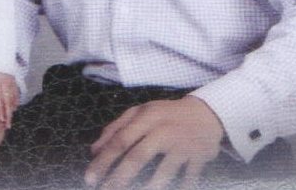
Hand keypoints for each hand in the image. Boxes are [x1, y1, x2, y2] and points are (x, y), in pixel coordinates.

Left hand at [0, 70, 18, 127]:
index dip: (0, 112)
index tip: (2, 121)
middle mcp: (4, 83)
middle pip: (7, 102)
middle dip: (8, 115)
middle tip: (8, 126)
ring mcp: (10, 80)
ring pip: (13, 97)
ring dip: (12, 109)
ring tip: (11, 117)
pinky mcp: (12, 77)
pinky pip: (16, 91)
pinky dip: (16, 99)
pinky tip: (15, 105)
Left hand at [84, 96, 223, 189]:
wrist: (205, 113)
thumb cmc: (164, 115)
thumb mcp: (139, 113)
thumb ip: (115, 128)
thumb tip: (94, 151)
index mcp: (146, 118)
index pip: (120, 140)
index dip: (104, 161)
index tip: (90, 178)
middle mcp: (163, 130)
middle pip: (138, 157)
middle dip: (119, 178)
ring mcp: (183, 145)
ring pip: (164, 171)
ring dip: (149, 188)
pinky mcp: (200, 157)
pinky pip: (189, 178)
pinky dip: (182, 188)